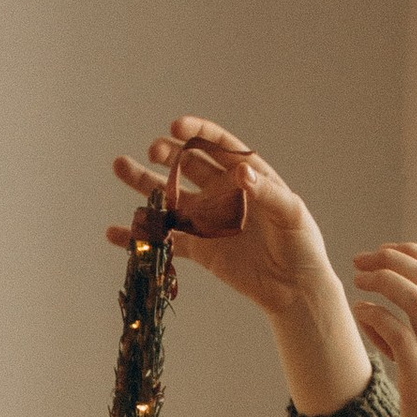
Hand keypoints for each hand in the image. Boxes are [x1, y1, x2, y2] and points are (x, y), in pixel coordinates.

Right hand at [108, 119, 332, 320]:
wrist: (295, 289)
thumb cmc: (301, 245)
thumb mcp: (291, 214)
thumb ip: (267, 193)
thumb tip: (243, 173)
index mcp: (247, 175)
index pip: (217, 145)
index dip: (196, 132)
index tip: (176, 127)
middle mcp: (223, 191)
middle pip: (188, 164)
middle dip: (169, 154)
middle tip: (154, 151)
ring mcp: (208, 219)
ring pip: (171, 196)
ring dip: (144, 182)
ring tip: (119, 166)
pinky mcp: (200, 248)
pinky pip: (167, 238)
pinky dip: (141, 236)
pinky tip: (115, 232)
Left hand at [347, 242, 416, 416]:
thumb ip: (410, 339)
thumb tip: (372, 314)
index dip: (412, 254)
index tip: (384, 250)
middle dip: (392, 260)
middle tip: (361, 259)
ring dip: (384, 281)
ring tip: (358, 279)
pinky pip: (398, 334)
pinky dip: (376, 316)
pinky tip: (359, 313)